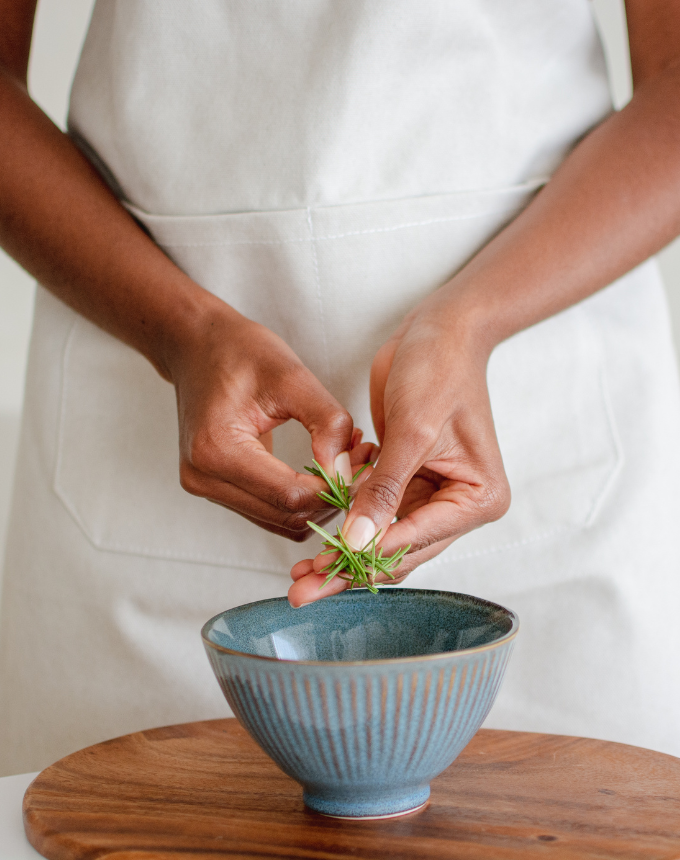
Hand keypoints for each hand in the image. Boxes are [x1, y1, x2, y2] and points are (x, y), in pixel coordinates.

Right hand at [166, 300, 355, 540]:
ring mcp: (205, 487)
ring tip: (346, 462)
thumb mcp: (292, 375)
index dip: (335, 488)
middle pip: (286, 515)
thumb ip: (327, 423)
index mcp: (217, 449)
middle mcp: (204, 477)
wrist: (195, 346)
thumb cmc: (239, 351)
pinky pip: (269, 511)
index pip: (290, 495)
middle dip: (332, 496)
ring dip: (319, 500)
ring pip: (281, 521)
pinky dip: (301, 498)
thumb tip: (349, 472)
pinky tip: (322, 469)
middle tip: (363, 461)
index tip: (365, 462)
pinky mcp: (216, 488)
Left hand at [288, 293, 510, 601]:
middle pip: (398, 549)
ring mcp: (432, 494)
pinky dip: (347, 520)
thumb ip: (384, 490)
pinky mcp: (407, 480)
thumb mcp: (412, 430)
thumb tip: (356, 543)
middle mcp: (459, 504)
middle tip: (303, 591)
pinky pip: (374, 512)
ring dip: (343, 552)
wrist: (439, 330)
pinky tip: (316, 534)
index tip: (322, 573)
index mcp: (477, 498)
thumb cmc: (439, 370)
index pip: (415, 539)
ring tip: (300, 573)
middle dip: (349, 569)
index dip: (366, 557)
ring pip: (382, 537)